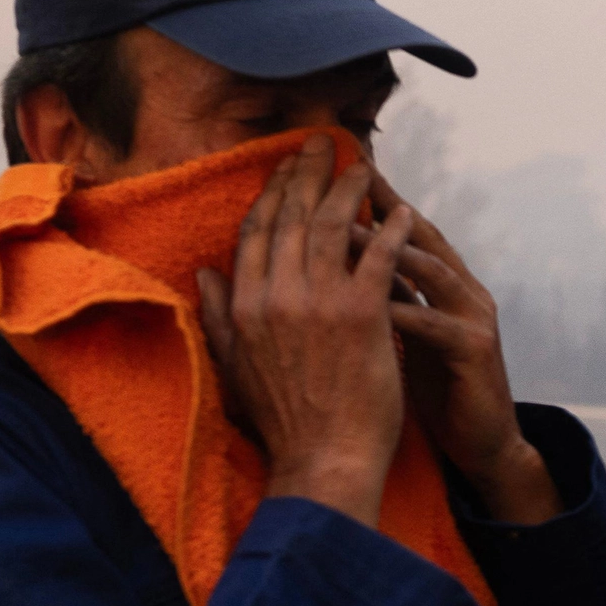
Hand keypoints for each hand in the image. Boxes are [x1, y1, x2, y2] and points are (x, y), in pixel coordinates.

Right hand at [196, 134, 413, 526]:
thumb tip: (204, 274)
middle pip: (292, 217)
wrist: (324, 460)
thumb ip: (219, 316)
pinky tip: (401, 212)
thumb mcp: (233, 368)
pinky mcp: (361, 315)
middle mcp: (276, 295)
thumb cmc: (284, 423)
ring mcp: (318, 302)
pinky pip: (378, 257)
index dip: (273, 193)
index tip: (285, 168)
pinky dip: (390, 230)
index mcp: (244, 305)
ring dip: (349, 190)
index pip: (256, 231)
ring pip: (332, 227)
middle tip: (324, 144)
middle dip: (308, 174)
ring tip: (365, 167)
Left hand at [360, 167, 562, 523]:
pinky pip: (434, 324)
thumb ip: (385, 293)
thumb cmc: (436, 387)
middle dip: (382, 204)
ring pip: (430, 270)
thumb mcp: (407, 332)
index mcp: (446, 284)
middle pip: (420, 235)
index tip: (335, 169)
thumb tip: (341, 257)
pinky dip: (401, 311)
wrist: (483, 444)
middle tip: (343, 176)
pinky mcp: (476, 352)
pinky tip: (368, 304)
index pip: (405, 229)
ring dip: (388, 248)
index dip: (372, 198)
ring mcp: (475, 318)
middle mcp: (465, 290)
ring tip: (345, 229)